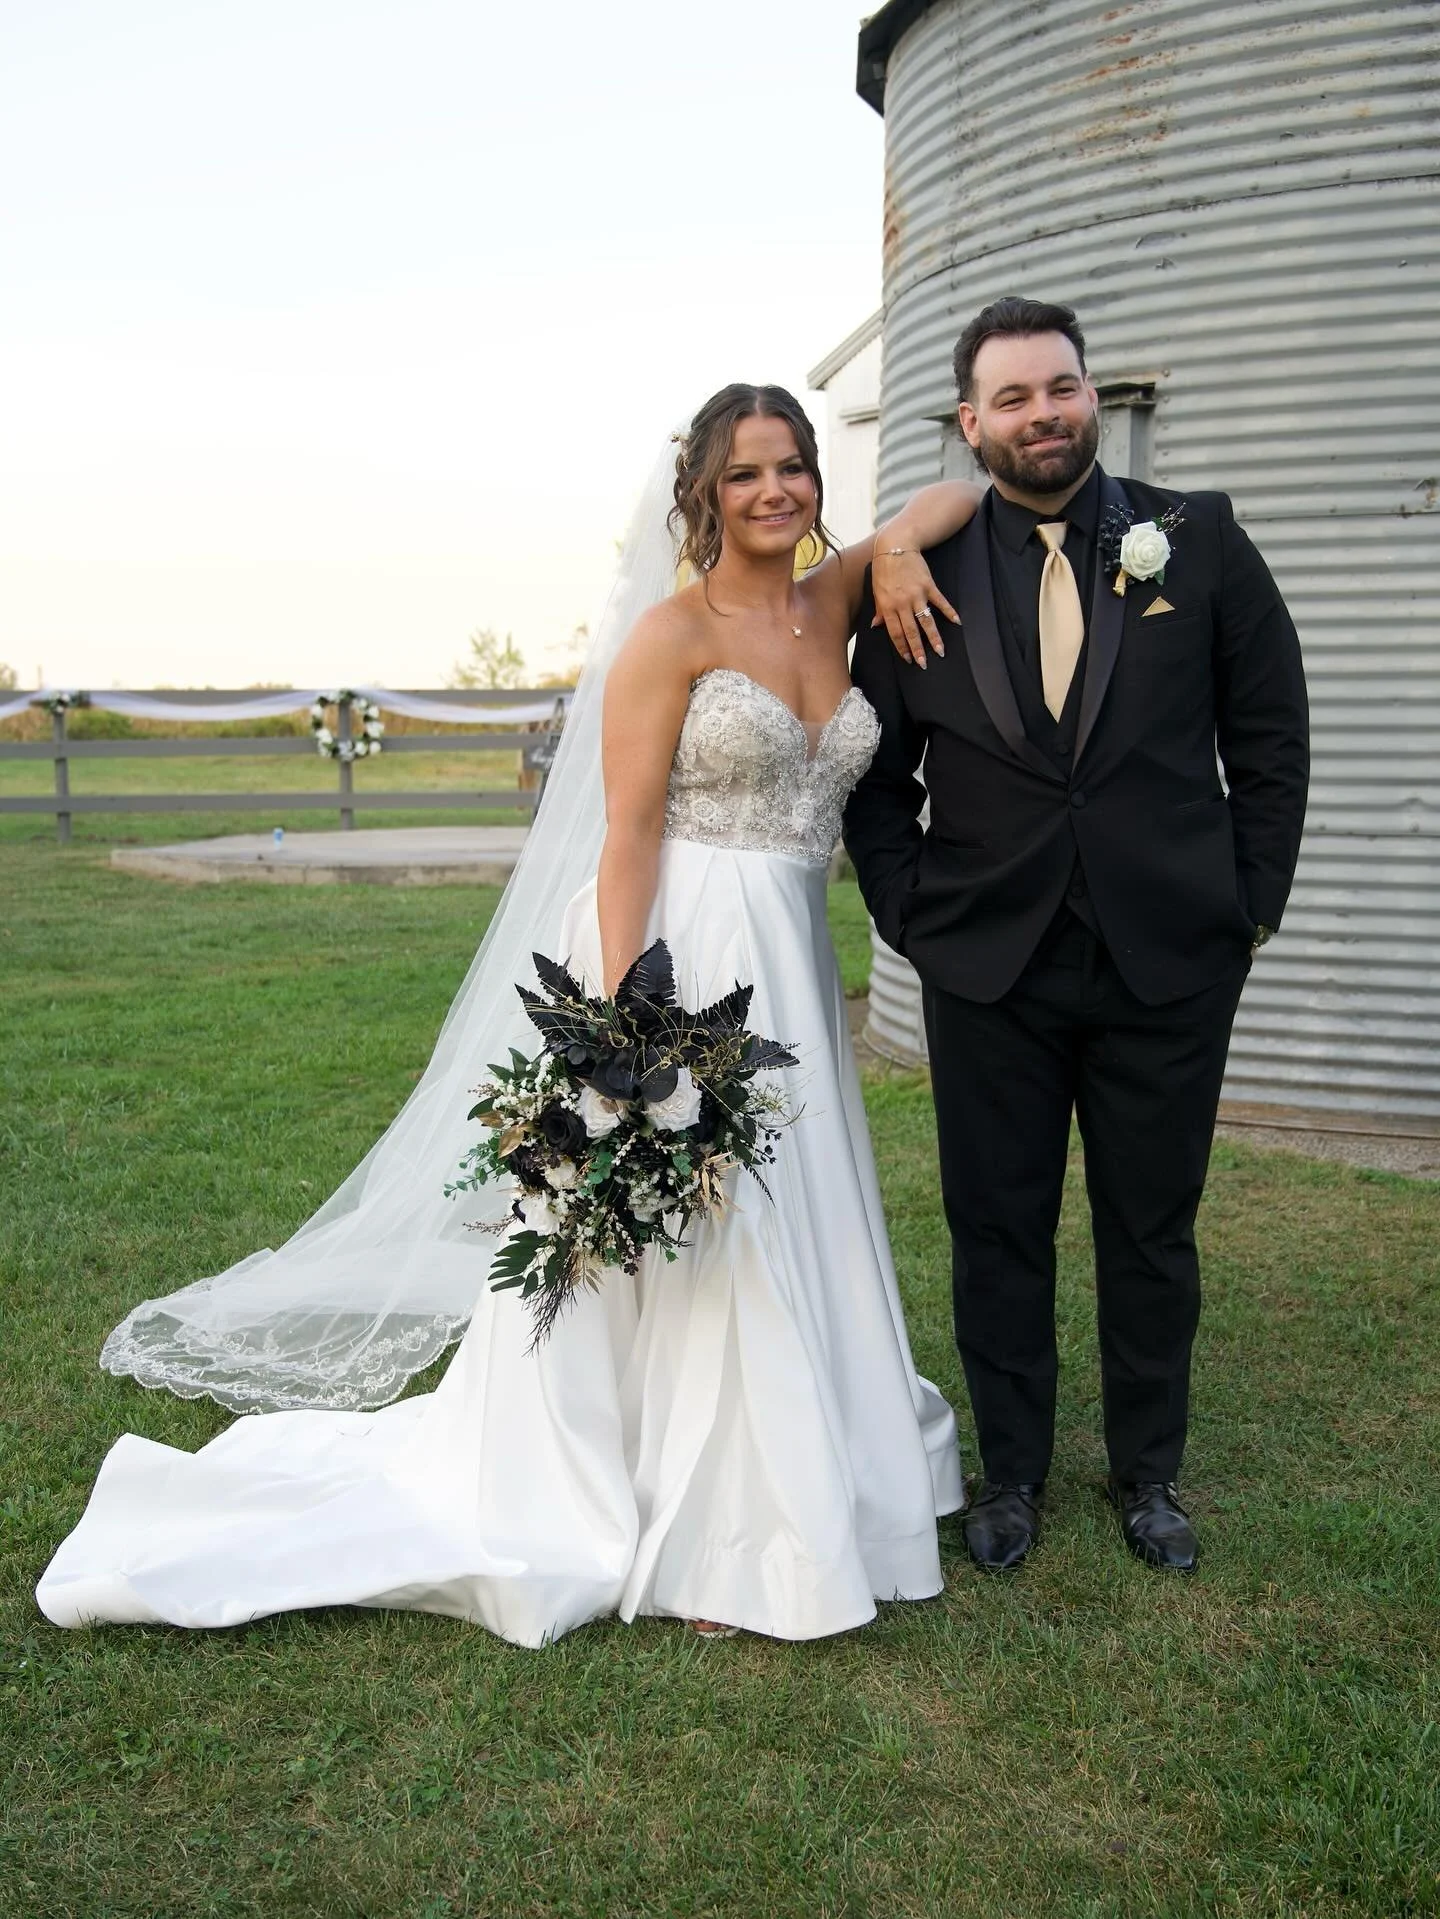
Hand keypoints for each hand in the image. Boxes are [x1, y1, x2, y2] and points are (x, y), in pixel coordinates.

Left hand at [871, 548, 958, 668]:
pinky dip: (949, 612)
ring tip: (940, 651)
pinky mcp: (928, 585)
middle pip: (911, 631)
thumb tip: (876, 626)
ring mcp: (917, 594)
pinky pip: (940, 602)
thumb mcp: (876, 590)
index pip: (895, 633)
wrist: (896, 546)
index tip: (908, 659)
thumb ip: (879, 609)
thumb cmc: (883, 569)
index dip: (902, 648)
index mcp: (887, 606)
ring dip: (933, 638)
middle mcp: (902, 603)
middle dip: (917, 649)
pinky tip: (956, 622)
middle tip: (924, 664)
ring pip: (926, 621)